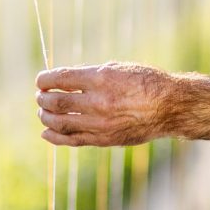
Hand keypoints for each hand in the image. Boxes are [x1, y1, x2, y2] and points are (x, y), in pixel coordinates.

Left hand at [35, 62, 184, 146]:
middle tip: (40, 95)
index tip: (40, 80)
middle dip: (43, 98)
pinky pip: (73, 140)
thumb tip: (64, 80)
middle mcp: (99, 102)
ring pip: (60, 123)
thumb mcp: (119, 69)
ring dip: (46, 116)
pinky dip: (55, 137)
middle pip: (57, 102)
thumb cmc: (146, 82)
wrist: (170, 107)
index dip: (45, 79)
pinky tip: (46, 132)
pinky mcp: (104, 140)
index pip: (61, 79)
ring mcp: (101, 124)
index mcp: (102, 79)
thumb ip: (91, 75)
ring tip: (42, 111)